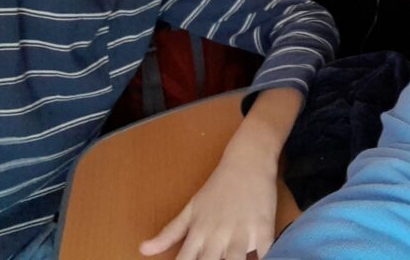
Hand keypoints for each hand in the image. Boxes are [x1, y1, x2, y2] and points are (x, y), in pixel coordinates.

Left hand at [139, 134, 278, 259]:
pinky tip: (261, 258)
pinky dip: (264, 258)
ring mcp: (243, 233)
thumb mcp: (192, 208)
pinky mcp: (265, 229)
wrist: (248, 160)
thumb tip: (143, 250)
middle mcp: (218, 235)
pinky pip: (266, 252)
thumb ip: (170, 233)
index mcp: (199, 232)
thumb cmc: (219, 185)